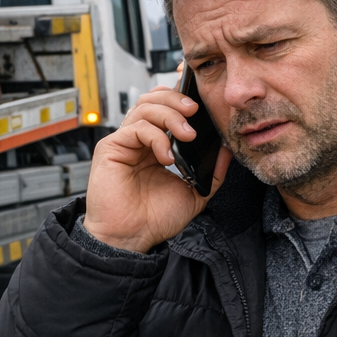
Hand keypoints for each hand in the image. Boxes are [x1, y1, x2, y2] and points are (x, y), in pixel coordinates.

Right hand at [82, 84, 231, 253]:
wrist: (131, 238)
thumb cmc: (154, 219)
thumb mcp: (193, 193)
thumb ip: (211, 172)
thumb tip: (226, 149)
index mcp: (155, 146)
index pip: (165, 108)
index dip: (180, 98)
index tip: (202, 103)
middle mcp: (138, 140)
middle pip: (153, 99)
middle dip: (176, 99)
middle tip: (195, 112)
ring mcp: (123, 142)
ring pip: (144, 107)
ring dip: (170, 115)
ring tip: (187, 134)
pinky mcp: (111, 147)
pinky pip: (136, 128)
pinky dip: (156, 136)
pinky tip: (167, 156)